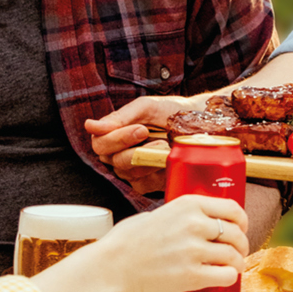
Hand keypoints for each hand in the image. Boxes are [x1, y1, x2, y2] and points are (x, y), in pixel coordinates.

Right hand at [63, 194, 251, 291]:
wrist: (112, 267)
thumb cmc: (126, 243)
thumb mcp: (156, 214)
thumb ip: (181, 216)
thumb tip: (199, 221)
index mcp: (187, 204)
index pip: (231, 208)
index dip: (241, 220)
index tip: (241, 228)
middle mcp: (195, 224)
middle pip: (236, 233)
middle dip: (241, 244)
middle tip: (238, 252)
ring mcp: (195, 250)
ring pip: (234, 256)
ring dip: (237, 263)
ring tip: (232, 267)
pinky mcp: (193, 275)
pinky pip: (227, 276)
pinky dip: (230, 278)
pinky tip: (224, 279)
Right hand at [82, 95, 203, 193]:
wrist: (202, 123)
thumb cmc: (172, 112)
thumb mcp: (146, 107)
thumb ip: (119, 117)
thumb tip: (90, 126)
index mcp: (114, 134)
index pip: (99, 143)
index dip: (117, 139)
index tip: (141, 128)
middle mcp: (119, 154)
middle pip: (111, 160)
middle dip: (133, 148)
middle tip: (156, 137)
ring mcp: (133, 171)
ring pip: (127, 172)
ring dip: (148, 159)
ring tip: (167, 145)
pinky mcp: (148, 184)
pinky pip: (142, 184)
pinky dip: (156, 172)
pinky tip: (168, 160)